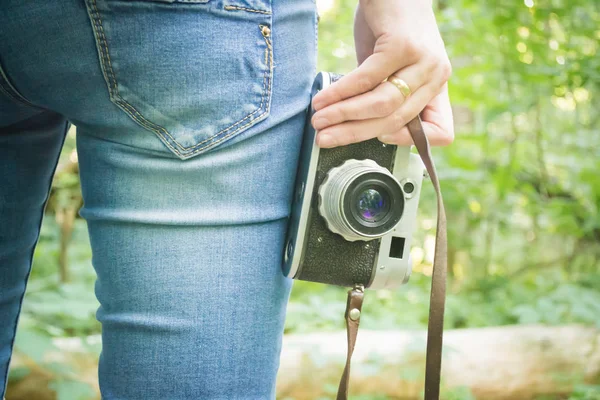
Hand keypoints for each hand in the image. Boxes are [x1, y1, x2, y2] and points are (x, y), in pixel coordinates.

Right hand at [311, 0, 453, 147]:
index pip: (441, 132)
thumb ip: (381, 96)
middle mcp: (437, 75)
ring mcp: (423, 60)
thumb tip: (352, 126)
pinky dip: (341, 93)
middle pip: (396, 120)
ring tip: (319, 120)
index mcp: (437, 86)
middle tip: (326, 138)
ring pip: (381, 103)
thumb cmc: (388, 28)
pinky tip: (324, 99)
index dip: (410, 142)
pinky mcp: (402, 45)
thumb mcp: (391, 69)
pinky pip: (367, 79)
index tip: (378, 138)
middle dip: (355, 133)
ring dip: (344, 115)